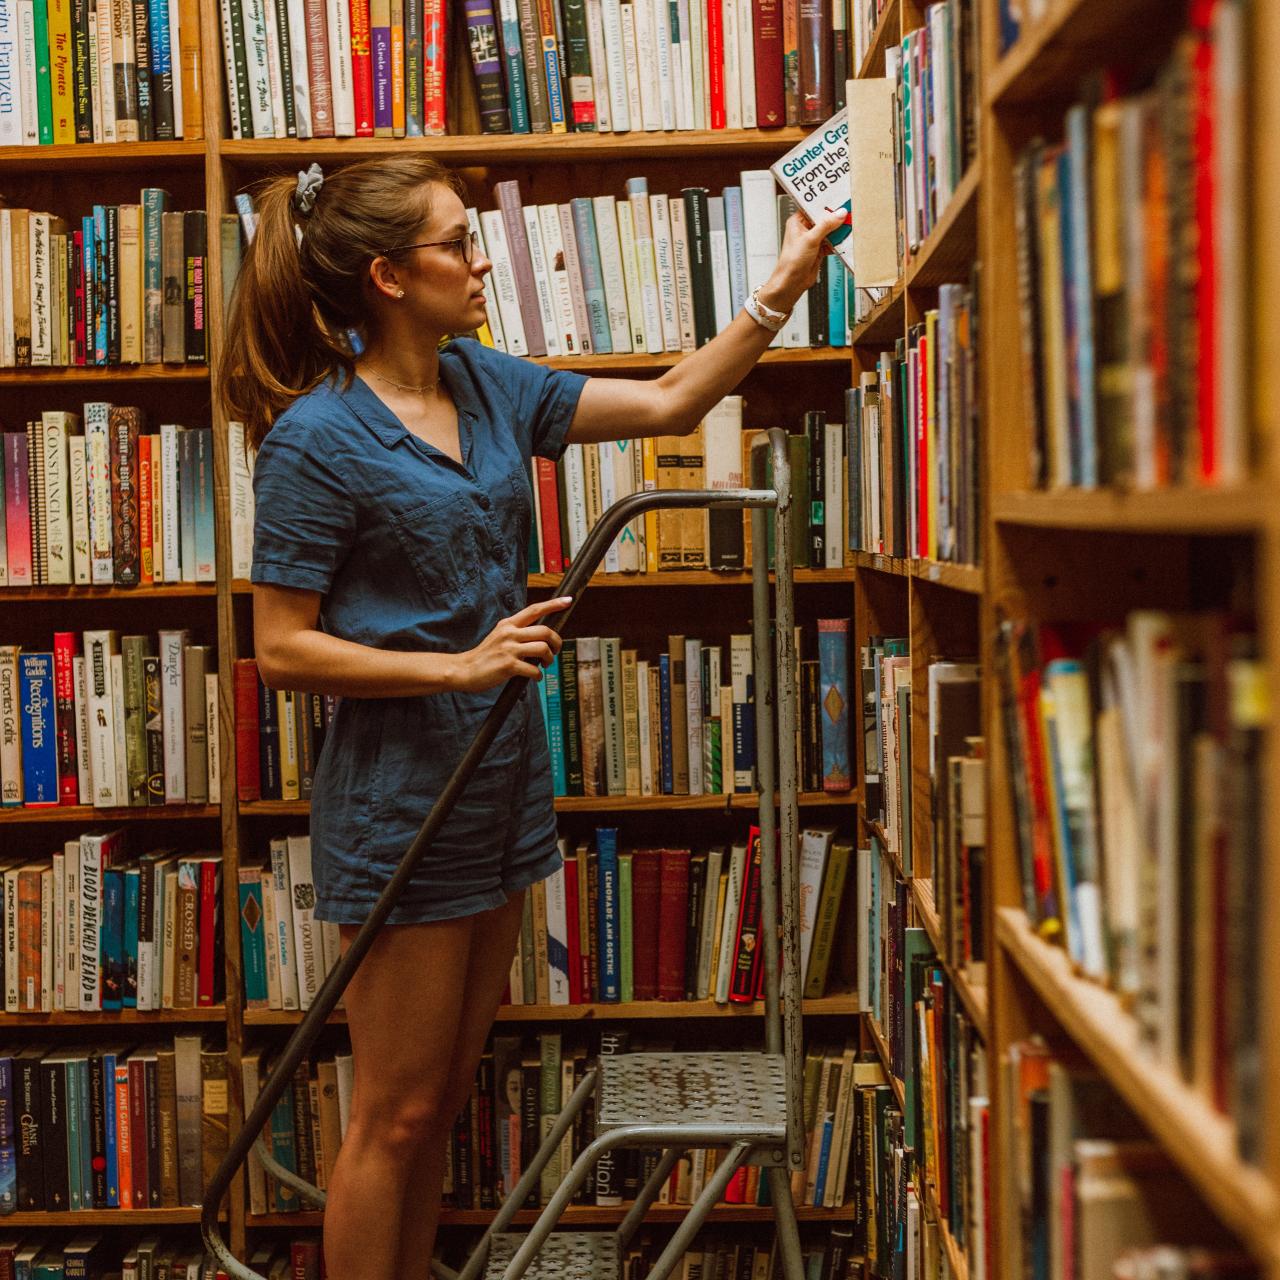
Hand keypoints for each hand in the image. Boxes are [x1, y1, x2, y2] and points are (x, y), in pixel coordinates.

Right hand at [454, 596, 571, 691]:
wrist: (464, 670)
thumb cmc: (486, 656)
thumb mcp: (500, 637)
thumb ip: (518, 633)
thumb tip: (542, 637)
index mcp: (508, 624)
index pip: (534, 610)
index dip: (553, 605)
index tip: (568, 600)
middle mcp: (509, 633)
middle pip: (545, 631)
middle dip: (557, 642)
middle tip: (556, 651)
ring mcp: (509, 649)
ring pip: (543, 648)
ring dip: (550, 659)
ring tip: (546, 665)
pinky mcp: (508, 665)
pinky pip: (534, 669)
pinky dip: (539, 675)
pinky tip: (535, 677)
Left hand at [757, 207, 848, 312]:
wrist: (792, 283)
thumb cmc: (792, 261)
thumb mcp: (810, 239)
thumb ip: (826, 225)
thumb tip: (839, 214)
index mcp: (798, 221)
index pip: (814, 207)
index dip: (826, 204)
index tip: (839, 200)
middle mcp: (805, 229)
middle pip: (824, 219)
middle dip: (835, 218)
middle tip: (848, 212)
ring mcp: (813, 240)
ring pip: (829, 231)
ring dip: (838, 230)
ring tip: (849, 225)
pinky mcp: (819, 250)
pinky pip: (832, 242)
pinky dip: (839, 242)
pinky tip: (845, 239)